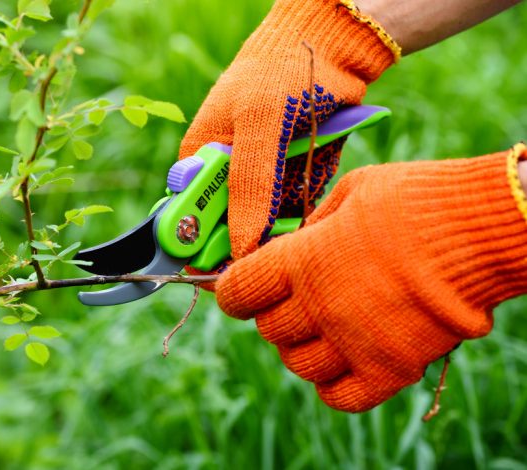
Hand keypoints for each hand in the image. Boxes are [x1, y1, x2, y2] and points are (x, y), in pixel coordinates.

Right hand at [179, 0, 398, 260]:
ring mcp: (261, 177)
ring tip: (299, 193)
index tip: (230, 267)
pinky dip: (306, 208)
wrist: (331, 44)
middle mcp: (228, 173)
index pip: (192, 218)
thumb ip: (248, 188)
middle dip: (253, 237)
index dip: (206, 247)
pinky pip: (295, 211)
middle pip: (231, 229)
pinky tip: (314, 186)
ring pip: (266, 226)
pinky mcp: (292, 178)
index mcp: (201, 159)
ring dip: (285, 224)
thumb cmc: (281, 73)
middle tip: (276, 236)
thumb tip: (239, 247)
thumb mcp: (259, 127)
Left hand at [215, 145, 526, 411]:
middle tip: (293, 300)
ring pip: (298, 365)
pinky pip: (340, 397)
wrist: (480, 230)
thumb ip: (313, 224)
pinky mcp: (390, 369)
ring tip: (322, 329)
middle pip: (269, 331)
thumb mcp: (351, 192)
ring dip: (302, 349)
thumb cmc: (414, 199)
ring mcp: (353, 342)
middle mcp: (319, 306)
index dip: (233, 292)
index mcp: (301, 260)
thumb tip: (292, 242)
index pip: (238, 292)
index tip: (240, 289)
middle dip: (274, 315)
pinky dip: (333, 385)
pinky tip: (343, 361)